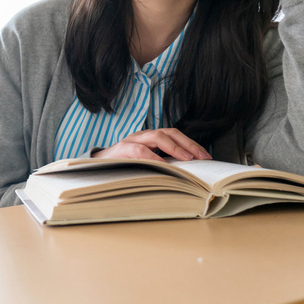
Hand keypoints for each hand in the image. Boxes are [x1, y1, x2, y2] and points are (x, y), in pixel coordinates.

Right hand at [90, 128, 212, 161]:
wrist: (97, 166)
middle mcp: (143, 135)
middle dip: (188, 144)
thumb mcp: (146, 162)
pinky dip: (153, 157)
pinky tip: (164, 165)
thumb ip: (163, 162)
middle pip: (169, 132)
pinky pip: (140, 150)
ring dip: (175, 147)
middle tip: (202, 157)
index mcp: (150, 137)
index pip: (175, 134)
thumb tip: (188, 171)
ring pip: (156, 136)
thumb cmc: (125, 166)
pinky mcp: (122, 149)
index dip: (192, 144)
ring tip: (187, 159)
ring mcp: (132, 140)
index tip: (207, 157)